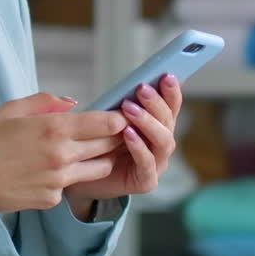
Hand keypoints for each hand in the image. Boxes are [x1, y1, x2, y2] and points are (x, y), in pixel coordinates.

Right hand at [0, 92, 126, 213]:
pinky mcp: (52, 199)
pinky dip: (72, 176)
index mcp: (54, 128)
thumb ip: (45, 102)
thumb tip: (72, 103)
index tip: (119, 115)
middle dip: (114, 138)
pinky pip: (73, 185)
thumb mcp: (10, 110)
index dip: (118, 119)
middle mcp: (63, 155)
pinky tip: (55, 169)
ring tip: (87, 151)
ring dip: (100, 158)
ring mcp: (59, 180)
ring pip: (100, 169)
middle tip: (110, 131)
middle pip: (109, 146)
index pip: (106, 124)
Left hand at [64, 73, 183, 202]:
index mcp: (158, 125)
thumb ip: (125, 102)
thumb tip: (136, 80)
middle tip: (141, 88)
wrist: (82, 176)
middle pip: (168, 121)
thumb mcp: (110, 117)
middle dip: (156, 103)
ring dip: (148, 122)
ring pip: (163, 141)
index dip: (172, 90)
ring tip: (130, 109)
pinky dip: (139, 147)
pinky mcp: (147, 181)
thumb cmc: (98, 143)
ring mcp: (157, 163)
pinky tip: (127, 134)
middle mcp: (161, 143)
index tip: (165, 75)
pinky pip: (147, 162)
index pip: (171, 105)